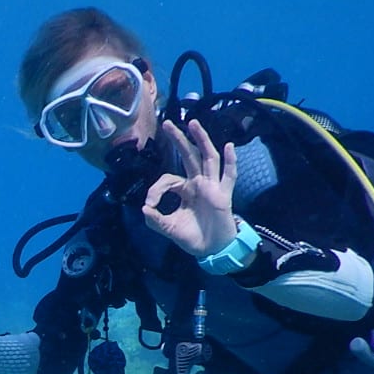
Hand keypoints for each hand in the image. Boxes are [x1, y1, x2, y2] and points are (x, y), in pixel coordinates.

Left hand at [142, 119, 237, 257]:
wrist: (212, 249)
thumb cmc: (192, 236)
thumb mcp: (169, 229)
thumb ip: (155, 220)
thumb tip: (144, 209)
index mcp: (184, 190)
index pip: (168, 179)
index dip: (156, 189)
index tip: (150, 205)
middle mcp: (198, 183)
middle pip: (189, 156)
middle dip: (179, 140)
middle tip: (167, 124)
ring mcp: (212, 186)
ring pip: (208, 158)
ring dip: (201, 140)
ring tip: (193, 123)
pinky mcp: (223, 195)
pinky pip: (228, 176)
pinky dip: (229, 161)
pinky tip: (228, 146)